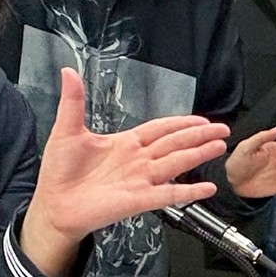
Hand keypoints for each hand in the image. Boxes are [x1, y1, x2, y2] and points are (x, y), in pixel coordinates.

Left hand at [21, 68, 228, 276]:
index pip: (160, 129)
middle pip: (175, 143)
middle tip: (222, 129)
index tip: (201, 119)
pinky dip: (189, 192)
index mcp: (125, 143)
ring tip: (219, 147)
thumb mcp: (66, 130)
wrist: (53, 204)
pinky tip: (207, 188)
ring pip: (177, 163)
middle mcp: (137, 161)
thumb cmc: (59, 172)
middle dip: (199, 135)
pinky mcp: (139, 200)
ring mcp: (140, 180)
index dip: (182, 122)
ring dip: (199, 154)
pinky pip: (169, 195)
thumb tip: (69, 71)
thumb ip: (73, 102)